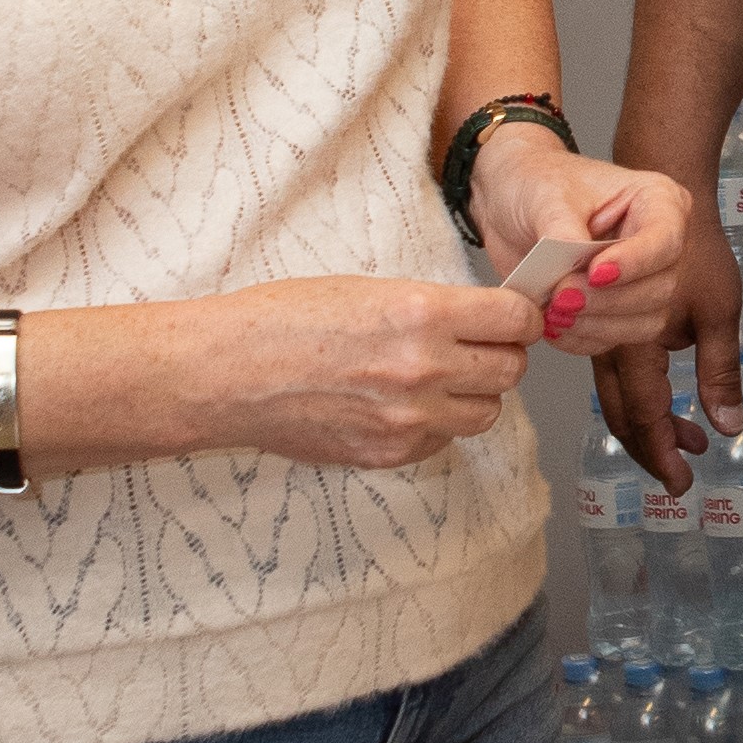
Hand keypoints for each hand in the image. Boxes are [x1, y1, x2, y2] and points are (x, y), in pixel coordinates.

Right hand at [195, 275, 536, 468]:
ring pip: (486, 412)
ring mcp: (409, 419)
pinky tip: (401, 405)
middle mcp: (424, 368)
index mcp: (421, 313)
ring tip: (438, 377)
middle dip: (501, 354)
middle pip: (511, 370)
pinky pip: (443, 441)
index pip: (516, 319)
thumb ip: (432, 308)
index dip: (518, 316)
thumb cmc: (282, 320)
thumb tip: (482, 319)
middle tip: (478, 346)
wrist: (224, 374)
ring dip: (474, 394)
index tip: (510, 316)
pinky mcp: (388, 453)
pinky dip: (436, 425)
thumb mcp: (368, 289)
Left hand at [470, 140, 693, 360]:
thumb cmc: (535, 181)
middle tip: (561, 295)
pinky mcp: (618, 310)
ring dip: (597, 325)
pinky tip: (554, 324)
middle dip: (608, 300)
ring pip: (644, 322)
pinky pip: (614, 340)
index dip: (634, 262)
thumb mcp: (546, 196)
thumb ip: (565, 232)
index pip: (665, 241)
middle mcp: (657, 244)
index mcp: (657, 201)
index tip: (595, 272)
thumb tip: (577, 266)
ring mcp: (641, 281)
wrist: (506, 201)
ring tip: (554, 311)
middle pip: (660, 289)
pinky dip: (582, 338)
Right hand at [597, 182, 742, 495]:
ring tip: (686, 442)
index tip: (681, 484)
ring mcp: (598, 332)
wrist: (647, 189)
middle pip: (623, 413)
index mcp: (634, 345)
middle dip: (653, 447)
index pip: (645, 415)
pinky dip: (638, 393)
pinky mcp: (600, 320)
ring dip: (648, 423)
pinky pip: (614, 370)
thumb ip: (719, 369)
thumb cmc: (690, 245)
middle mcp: (607, 345)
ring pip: (617, 394)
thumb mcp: (717, 307)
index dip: (661, 454)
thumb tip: (727, 426)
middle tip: (682, 473)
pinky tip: (664, 400)